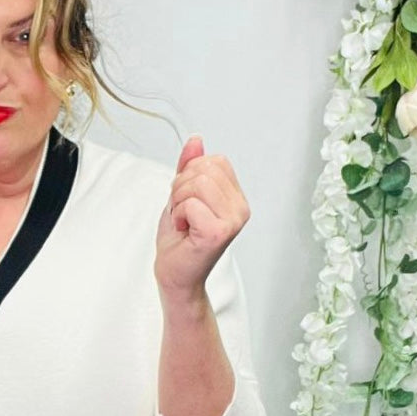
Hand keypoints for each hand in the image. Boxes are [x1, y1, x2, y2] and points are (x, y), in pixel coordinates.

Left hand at [154, 135, 249, 303]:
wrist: (175, 275)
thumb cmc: (180, 241)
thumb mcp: (182, 195)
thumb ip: (189, 167)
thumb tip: (196, 140)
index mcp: (237, 197)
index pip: (215, 160)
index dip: (190, 175)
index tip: (187, 201)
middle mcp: (241, 208)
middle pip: (204, 170)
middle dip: (181, 188)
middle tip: (183, 214)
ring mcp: (233, 220)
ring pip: (197, 183)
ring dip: (179, 202)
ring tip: (184, 221)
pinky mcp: (219, 232)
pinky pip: (190, 203)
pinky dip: (178, 215)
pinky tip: (184, 231)